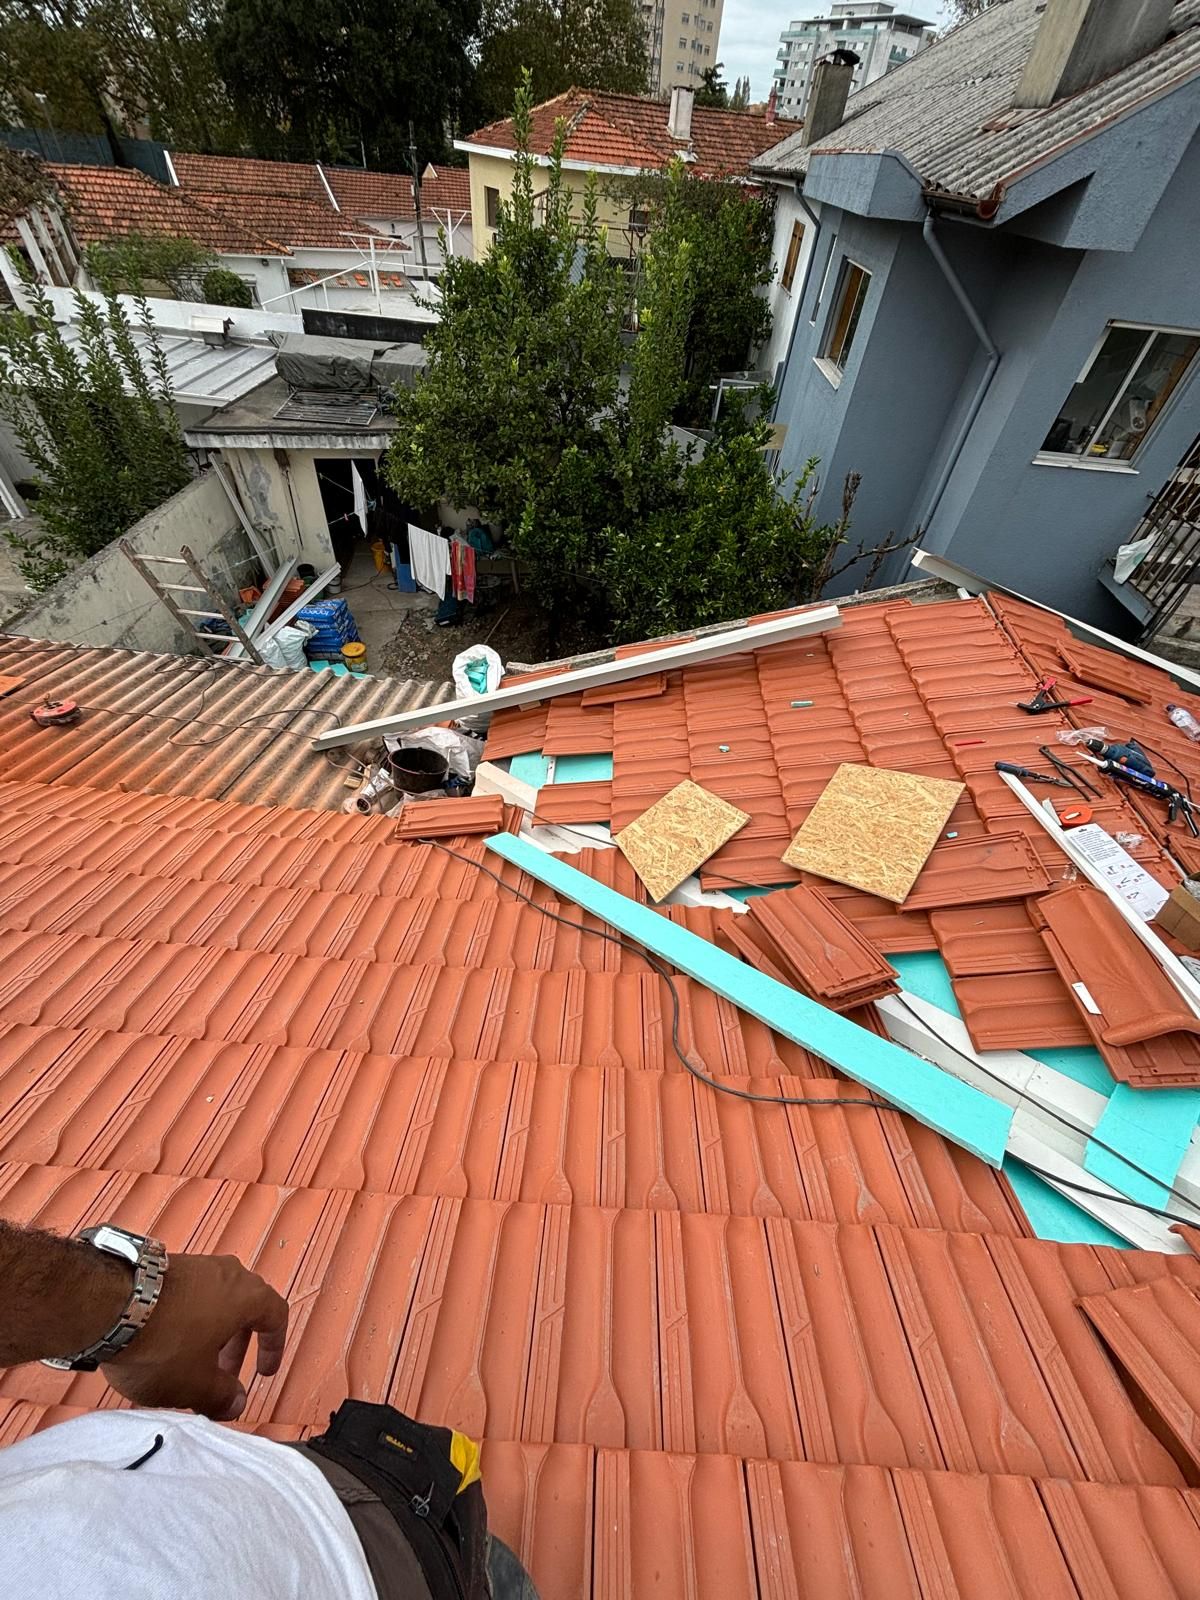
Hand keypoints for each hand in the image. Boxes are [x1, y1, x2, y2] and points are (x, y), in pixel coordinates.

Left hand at [102, 1253, 288, 1420]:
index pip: (275, 1317)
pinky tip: (163, 1346)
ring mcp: (194, 1266)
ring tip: (188, 1366)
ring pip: (213, 1302)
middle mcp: (225, 1272)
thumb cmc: (162, 1341)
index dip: (273, 1348)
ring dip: (209, 1335)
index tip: (264, 1370)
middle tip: (222, 1377)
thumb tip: (234, 1403)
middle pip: (243, 1310)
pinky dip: (184, 1322)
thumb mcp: (197, 1384)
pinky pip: (186, 1297)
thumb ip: (222, 1397)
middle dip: (235, 1348)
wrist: (107, 1306)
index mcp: (247, 1295)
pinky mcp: (163, 1268)